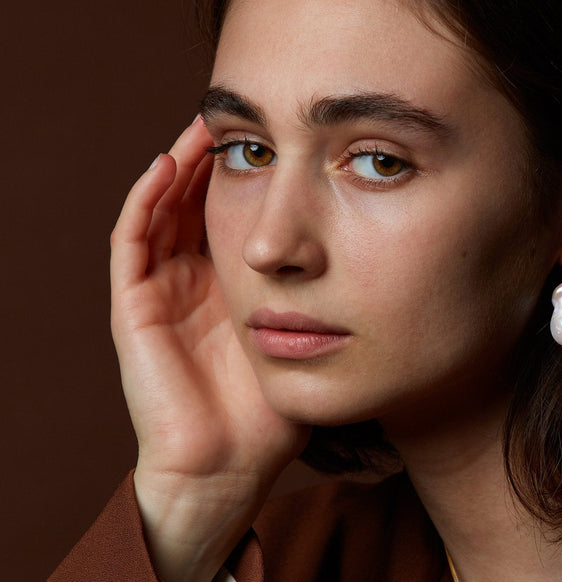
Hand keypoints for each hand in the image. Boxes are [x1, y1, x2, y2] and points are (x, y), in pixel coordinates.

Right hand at [110, 117, 309, 581]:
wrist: (230, 469)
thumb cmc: (276, 415)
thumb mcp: (317, 342)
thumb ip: (342, 304)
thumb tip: (409, 261)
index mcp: (230, 288)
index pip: (235, 212)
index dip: (255, 172)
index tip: (287, 135)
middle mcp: (191, 282)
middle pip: (196, 199)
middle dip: (216, 155)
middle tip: (244, 112)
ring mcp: (158, 292)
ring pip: (161, 207)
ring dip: (179, 163)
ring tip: (207, 123)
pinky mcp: (133, 308)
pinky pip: (131, 240)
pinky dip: (146, 198)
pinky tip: (170, 162)